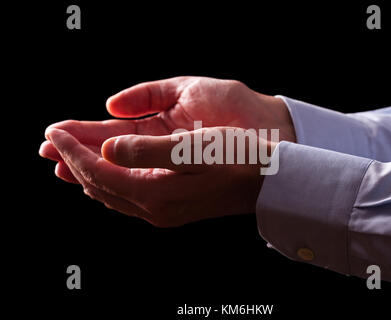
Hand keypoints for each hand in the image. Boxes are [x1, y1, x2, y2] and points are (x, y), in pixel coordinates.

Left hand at [44, 126, 276, 226]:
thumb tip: (108, 148)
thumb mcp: (192, 149)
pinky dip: (108, 180)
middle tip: (52, 141)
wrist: (268, 180)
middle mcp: (154, 207)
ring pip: (111, 192)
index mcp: (156, 192)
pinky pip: (127, 195)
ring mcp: (163, 211)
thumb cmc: (236, 157)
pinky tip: (105, 171)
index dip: (74, 149)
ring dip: (87, 171)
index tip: (54, 130)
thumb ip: (146, 150)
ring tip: (67, 156)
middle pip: (99, 185)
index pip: (99, 171)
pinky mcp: (172, 206)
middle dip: (73, 161)